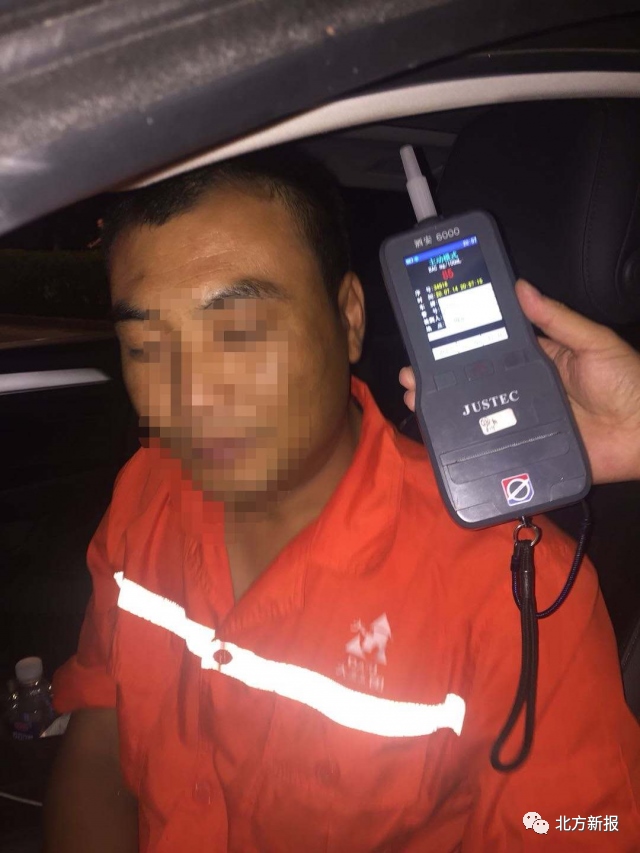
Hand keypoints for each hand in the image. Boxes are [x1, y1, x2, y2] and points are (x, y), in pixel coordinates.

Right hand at [399, 279, 639, 483]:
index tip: (429, 341)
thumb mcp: (593, 342)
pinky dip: (467, 444)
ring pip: (476, 414)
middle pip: (474, 384)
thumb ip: (557, 319)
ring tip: (417, 401)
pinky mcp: (528, 450)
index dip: (459, 346)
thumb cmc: (628, 382)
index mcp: (537, 360)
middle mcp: (524, 390)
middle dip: (440, 380)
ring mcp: (523, 422)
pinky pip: (493, 447)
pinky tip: (442, 437)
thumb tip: (520, 286)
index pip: (490, 350)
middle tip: (412, 378)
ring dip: (444, 409)